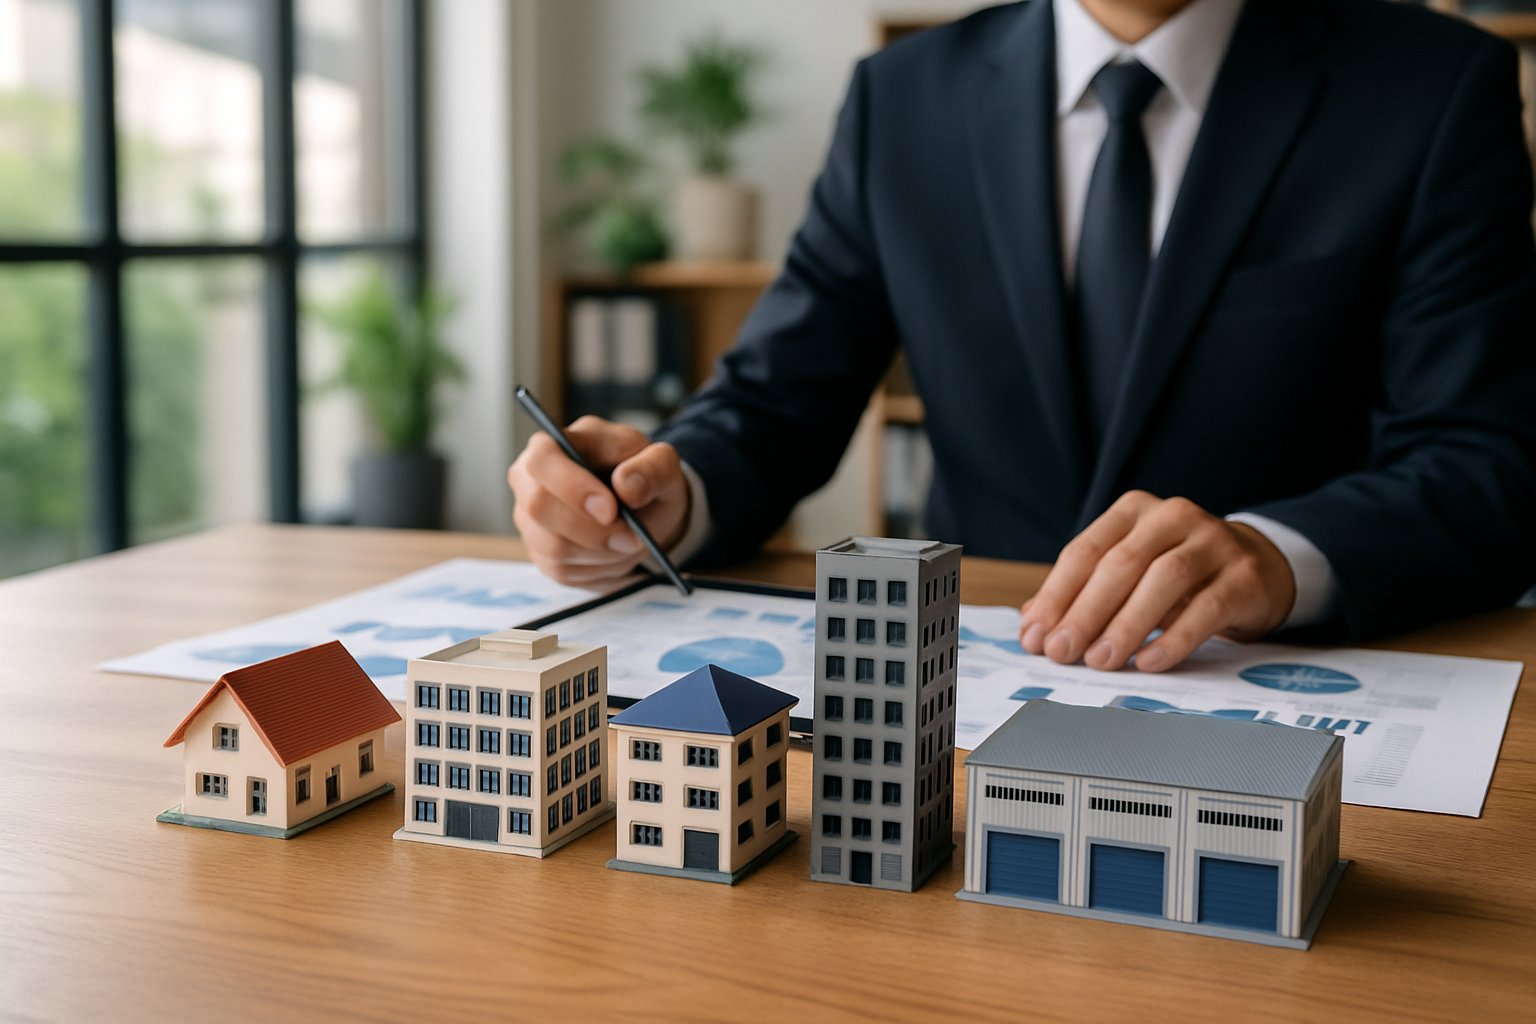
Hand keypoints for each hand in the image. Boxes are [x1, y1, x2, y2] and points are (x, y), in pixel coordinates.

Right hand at [508, 416, 690, 586]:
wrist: (644, 511)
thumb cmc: (644, 478)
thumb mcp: (662, 464)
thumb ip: (652, 468)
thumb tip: (626, 485)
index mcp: (555, 444)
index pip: (542, 460)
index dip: (572, 486)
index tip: (611, 509)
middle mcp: (530, 481)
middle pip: (538, 507)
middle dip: (593, 530)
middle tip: (633, 538)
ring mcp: (531, 521)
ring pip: (555, 548)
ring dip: (605, 553)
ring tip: (632, 542)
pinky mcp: (541, 554)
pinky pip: (565, 571)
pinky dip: (601, 568)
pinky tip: (618, 554)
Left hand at [1018, 491, 1295, 672]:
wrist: (1257, 569)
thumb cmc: (1178, 575)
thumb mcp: (1129, 574)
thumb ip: (1081, 595)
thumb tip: (1033, 629)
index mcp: (1133, 511)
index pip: (1085, 551)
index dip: (1056, 596)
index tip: (1036, 636)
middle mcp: (1172, 516)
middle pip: (1120, 564)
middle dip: (1085, 612)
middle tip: (1062, 652)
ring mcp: (1213, 542)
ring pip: (1163, 580)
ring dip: (1126, 625)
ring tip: (1101, 661)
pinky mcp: (1243, 575)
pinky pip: (1206, 607)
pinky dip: (1174, 638)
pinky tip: (1149, 662)